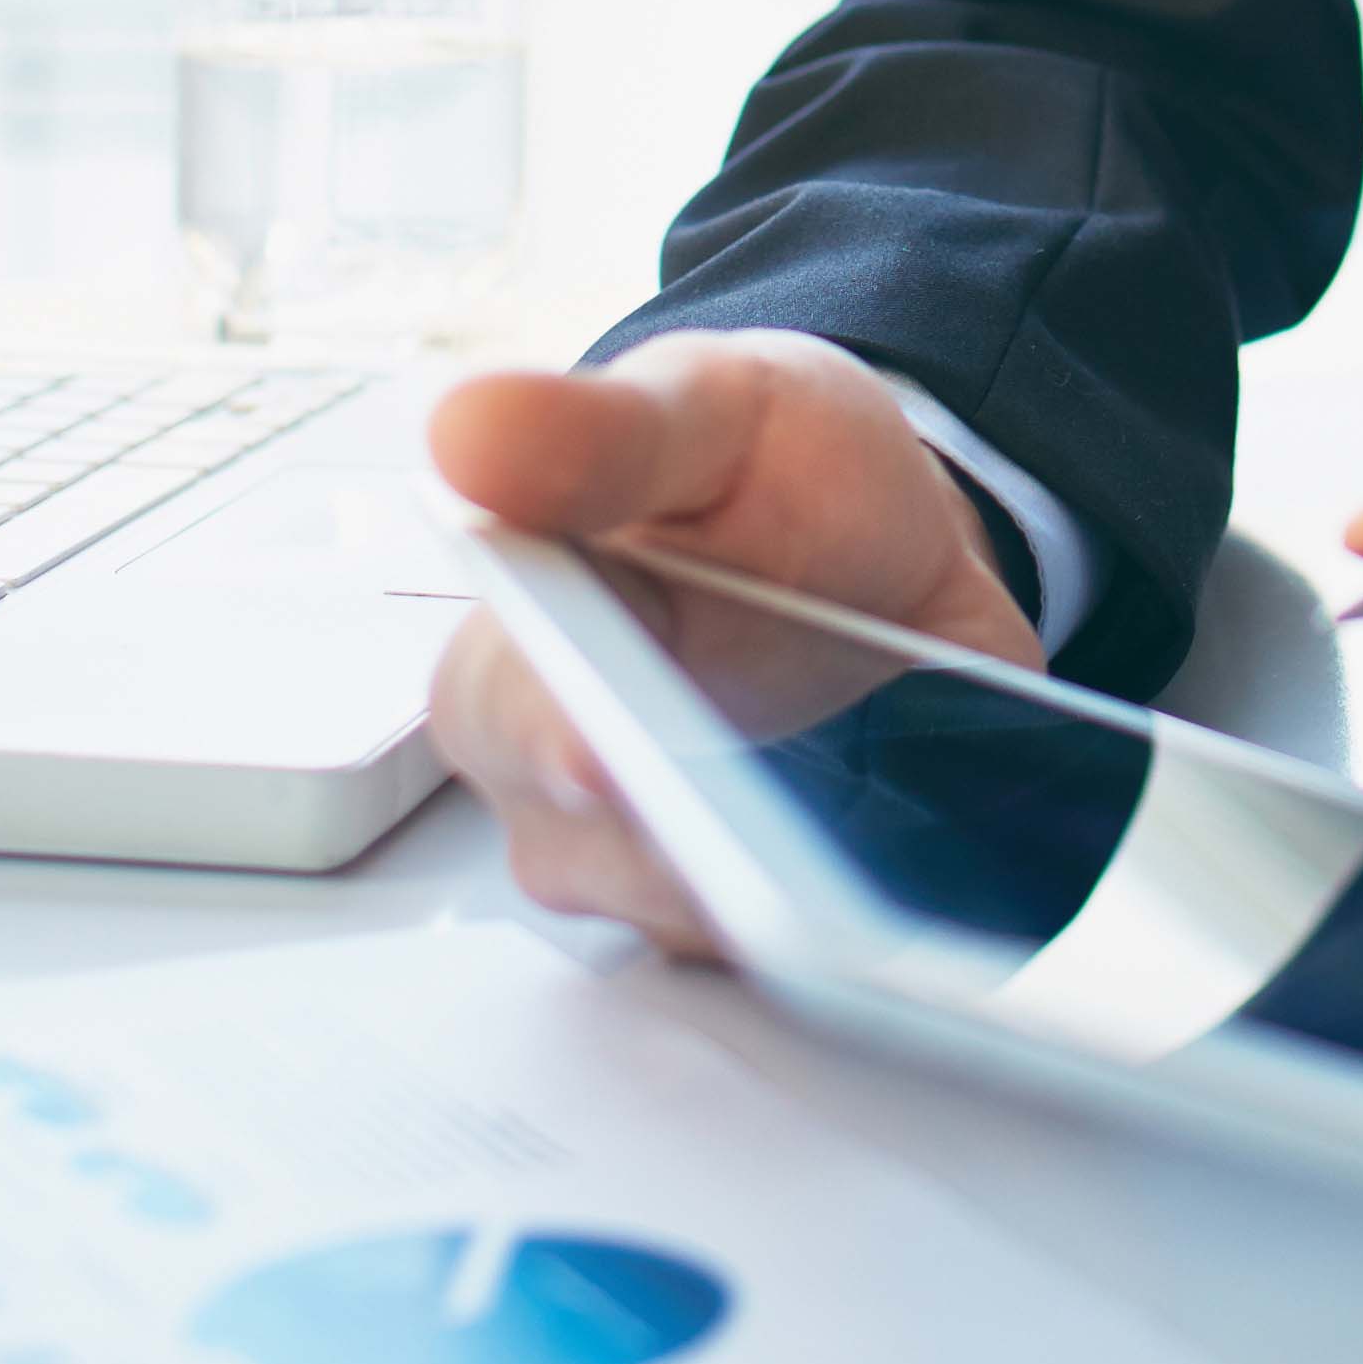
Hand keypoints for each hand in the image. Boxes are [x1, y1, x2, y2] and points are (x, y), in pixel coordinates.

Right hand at [420, 332, 1041, 954]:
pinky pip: (789, 952)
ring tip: (853, 852)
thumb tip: (466, 428)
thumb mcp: (708, 410)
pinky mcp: (755, 916)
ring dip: (773, 893)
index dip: (549, 737)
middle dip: (676, 847)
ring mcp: (652, 862)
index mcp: (514, 646)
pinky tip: (896, 869)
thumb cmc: (769, 470)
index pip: (503, 713)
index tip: (600, 756)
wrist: (889, 539)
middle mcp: (556, 778)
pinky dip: (846, 920)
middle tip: (766, 835)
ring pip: (692, 921)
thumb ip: (600, 430)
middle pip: (592, 852)